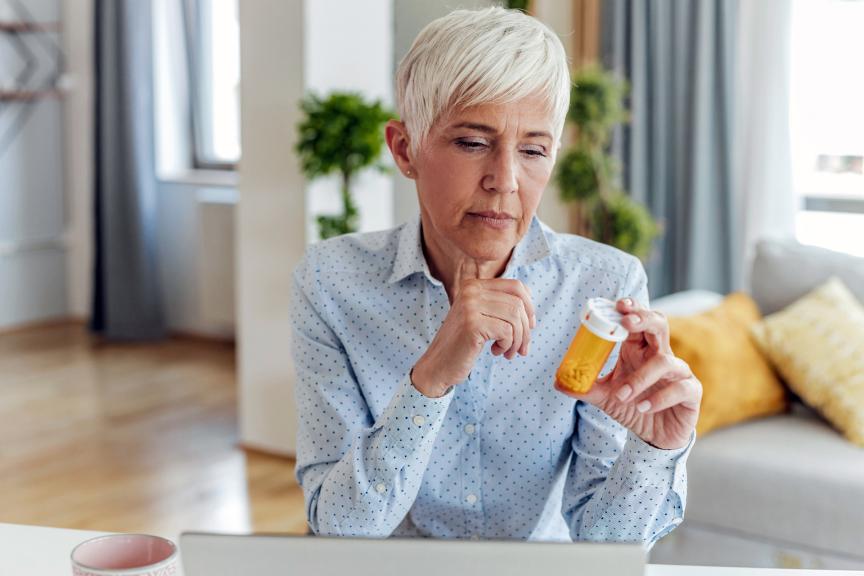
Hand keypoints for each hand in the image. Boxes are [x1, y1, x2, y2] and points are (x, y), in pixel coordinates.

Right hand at [411, 260, 535, 397]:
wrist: (437, 366)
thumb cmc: (463, 345)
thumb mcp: (481, 319)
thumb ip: (500, 308)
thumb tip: (531, 312)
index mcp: (474, 285)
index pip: (516, 286)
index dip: (529, 307)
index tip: (529, 326)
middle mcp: (471, 291)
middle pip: (518, 303)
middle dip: (526, 330)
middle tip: (521, 348)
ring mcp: (470, 306)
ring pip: (515, 317)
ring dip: (518, 340)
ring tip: (508, 352)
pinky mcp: (472, 324)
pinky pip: (507, 332)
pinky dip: (507, 346)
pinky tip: (496, 352)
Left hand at [559, 298, 701, 449]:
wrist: (655, 436)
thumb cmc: (633, 407)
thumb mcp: (605, 396)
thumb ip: (584, 387)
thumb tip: (557, 381)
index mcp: (639, 349)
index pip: (637, 321)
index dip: (632, 309)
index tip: (618, 305)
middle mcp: (660, 355)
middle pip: (659, 325)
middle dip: (644, 319)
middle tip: (627, 323)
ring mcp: (678, 372)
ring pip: (666, 361)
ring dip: (641, 377)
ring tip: (622, 395)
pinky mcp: (691, 392)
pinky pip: (681, 388)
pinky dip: (660, 397)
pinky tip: (642, 407)